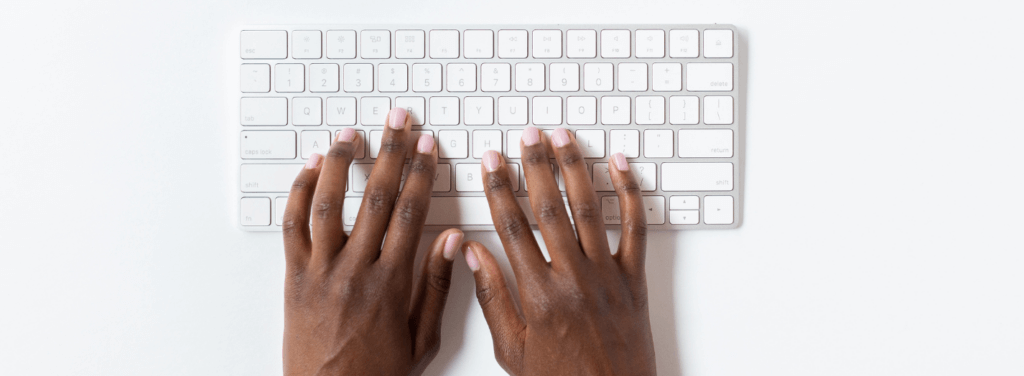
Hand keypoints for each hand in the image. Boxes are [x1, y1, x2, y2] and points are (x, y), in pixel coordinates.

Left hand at [282, 107, 462, 375]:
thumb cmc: (377, 373)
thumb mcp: (422, 337)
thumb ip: (435, 285)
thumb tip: (451, 240)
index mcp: (392, 283)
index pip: (411, 214)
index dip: (421, 174)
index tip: (428, 147)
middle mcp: (355, 270)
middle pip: (378, 199)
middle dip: (391, 154)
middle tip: (399, 122)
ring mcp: (321, 272)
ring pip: (331, 205)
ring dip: (342, 163)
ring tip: (352, 134)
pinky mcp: (294, 278)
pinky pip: (294, 228)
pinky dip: (301, 194)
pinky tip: (311, 169)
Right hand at [463, 126, 655, 375]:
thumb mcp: (512, 348)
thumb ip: (492, 297)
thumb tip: (471, 254)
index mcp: (537, 295)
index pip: (511, 227)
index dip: (499, 188)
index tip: (492, 162)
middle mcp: (572, 278)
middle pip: (549, 208)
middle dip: (535, 165)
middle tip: (527, 135)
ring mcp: (606, 276)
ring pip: (589, 208)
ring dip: (574, 167)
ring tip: (563, 137)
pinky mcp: (633, 279)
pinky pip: (635, 227)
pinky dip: (629, 192)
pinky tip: (619, 165)